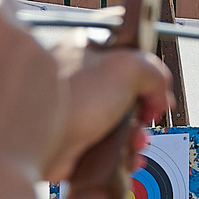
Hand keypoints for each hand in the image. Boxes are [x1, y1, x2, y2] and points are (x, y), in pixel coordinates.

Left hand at [41, 35, 175, 182]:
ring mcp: (76, 107)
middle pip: (127, 86)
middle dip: (145, 106)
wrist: (38, 139)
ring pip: (119, 119)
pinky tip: (126, 156)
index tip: (158, 79)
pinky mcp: (73, 137)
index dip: (148, 60)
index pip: (125, 42)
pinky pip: (107, 143)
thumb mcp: (127, 67)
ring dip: (136, 133)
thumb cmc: (70, 97)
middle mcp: (80, 74)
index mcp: (86, 45)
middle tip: (149, 113)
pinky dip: (121, 152)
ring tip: (136, 140)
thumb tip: (160, 93)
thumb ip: (155, 72)